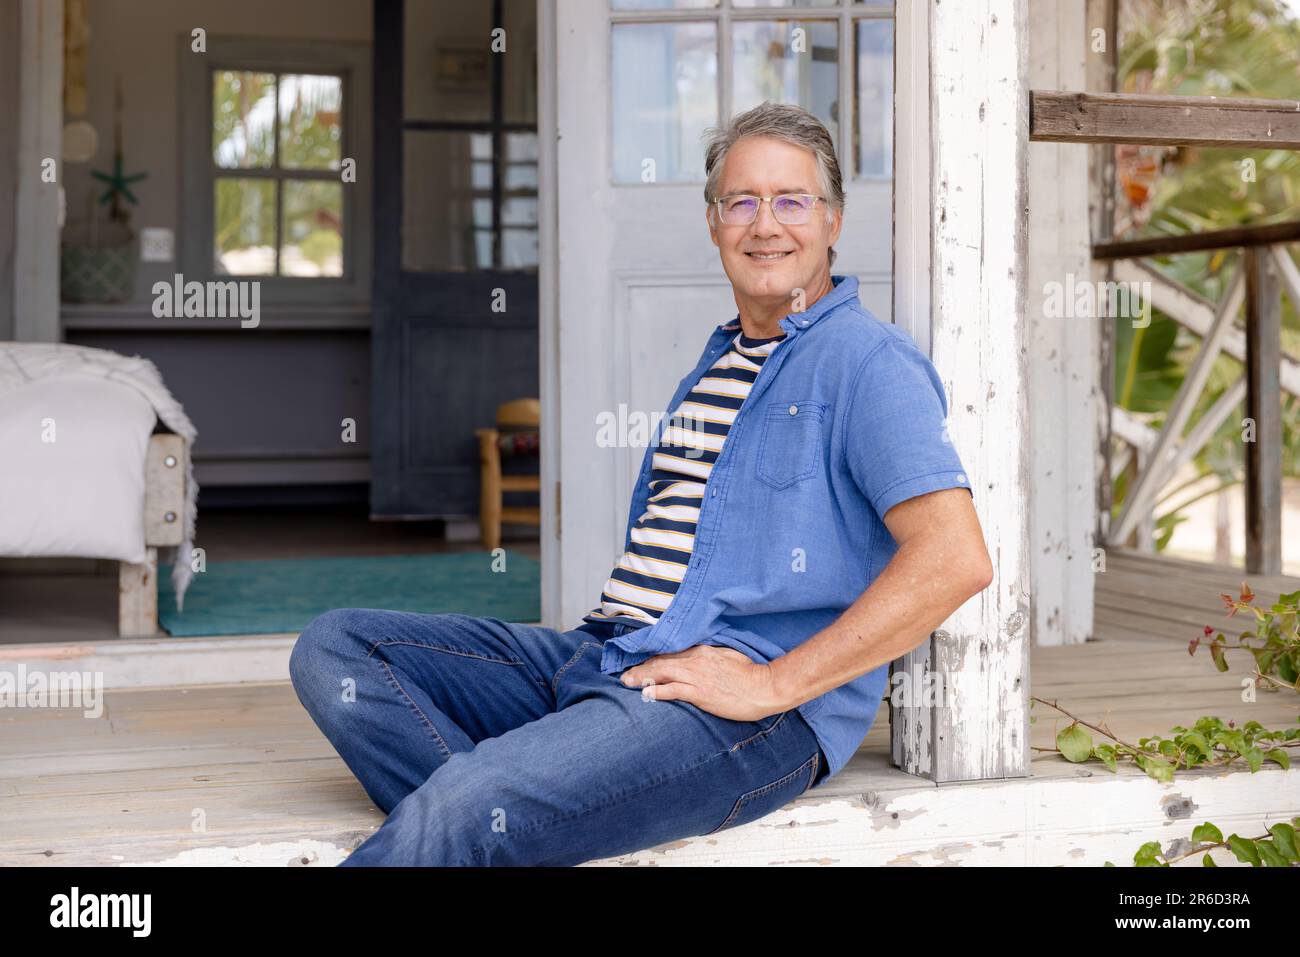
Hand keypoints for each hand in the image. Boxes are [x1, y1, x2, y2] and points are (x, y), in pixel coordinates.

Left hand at [618, 644, 785, 721]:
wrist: (766, 687)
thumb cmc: (751, 674)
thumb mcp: (728, 657)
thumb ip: (709, 657)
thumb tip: (697, 658)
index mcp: (702, 651)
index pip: (670, 652)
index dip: (652, 659)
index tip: (640, 664)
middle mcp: (696, 660)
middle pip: (661, 661)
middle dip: (641, 668)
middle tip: (625, 676)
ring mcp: (697, 676)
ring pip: (662, 673)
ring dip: (642, 678)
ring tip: (628, 683)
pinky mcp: (701, 693)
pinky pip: (673, 690)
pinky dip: (657, 692)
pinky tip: (646, 694)